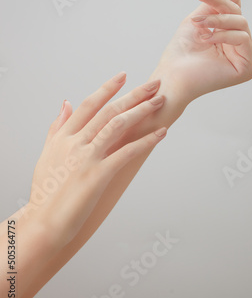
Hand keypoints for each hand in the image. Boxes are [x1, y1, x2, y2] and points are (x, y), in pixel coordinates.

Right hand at [26, 73, 166, 247]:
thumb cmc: (46, 190)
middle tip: (153, 84)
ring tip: (160, 101)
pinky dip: (146, 140)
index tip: (123, 76)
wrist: (43, 221)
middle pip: (109, 110)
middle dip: (134, 94)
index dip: (107, 88)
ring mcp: (87, 158)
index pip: (89, 105)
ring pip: (118, 125)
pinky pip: (127, 152)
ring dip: (142, 110)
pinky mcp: (98, 175)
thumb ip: (57, 126)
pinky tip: (161, 133)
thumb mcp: (47, 153)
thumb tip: (66, 102)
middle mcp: (76, 142)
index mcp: (64, 136)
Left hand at [157, 0, 251, 102]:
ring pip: (241, 23)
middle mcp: (237, 47)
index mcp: (226, 37)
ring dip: (218, 20)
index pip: (232, 10)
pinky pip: (243, 39)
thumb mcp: (197, 20)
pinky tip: (207, 39)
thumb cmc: (180, 53)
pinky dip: (224, 35)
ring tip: (198, 25)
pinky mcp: (247, 69)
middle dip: (219, 2)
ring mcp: (243, 58)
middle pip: (237, 14)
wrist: (172, 76)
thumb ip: (216, 6)